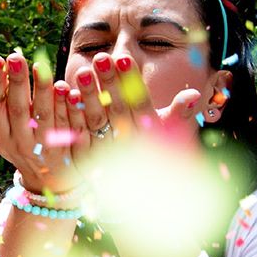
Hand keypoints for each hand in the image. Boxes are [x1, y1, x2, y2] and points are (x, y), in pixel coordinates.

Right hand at [0, 53, 83, 193]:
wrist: (50, 183)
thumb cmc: (22, 151)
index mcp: (3, 137)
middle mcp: (22, 142)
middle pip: (18, 110)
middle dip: (15, 83)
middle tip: (14, 57)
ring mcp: (45, 145)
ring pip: (43, 116)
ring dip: (41, 91)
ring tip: (40, 66)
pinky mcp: (68, 146)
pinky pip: (67, 124)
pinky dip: (67, 106)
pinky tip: (67, 87)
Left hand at [67, 53, 205, 223]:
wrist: (138, 199)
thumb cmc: (156, 156)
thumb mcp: (169, 136)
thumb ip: (177, 115)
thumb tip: (192, 94)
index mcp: (148, 135)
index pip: (140, 104)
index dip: (131, 82)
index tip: (123, 58)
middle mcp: (128, 144)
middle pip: (116, 110)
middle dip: (108, 83)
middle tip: (100, 57)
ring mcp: (106, 153)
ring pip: (95, 122)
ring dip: (87, 96)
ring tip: (79, 71)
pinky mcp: (86, 159)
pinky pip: (76, 136)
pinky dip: (70, 115)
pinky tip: (63, 94)